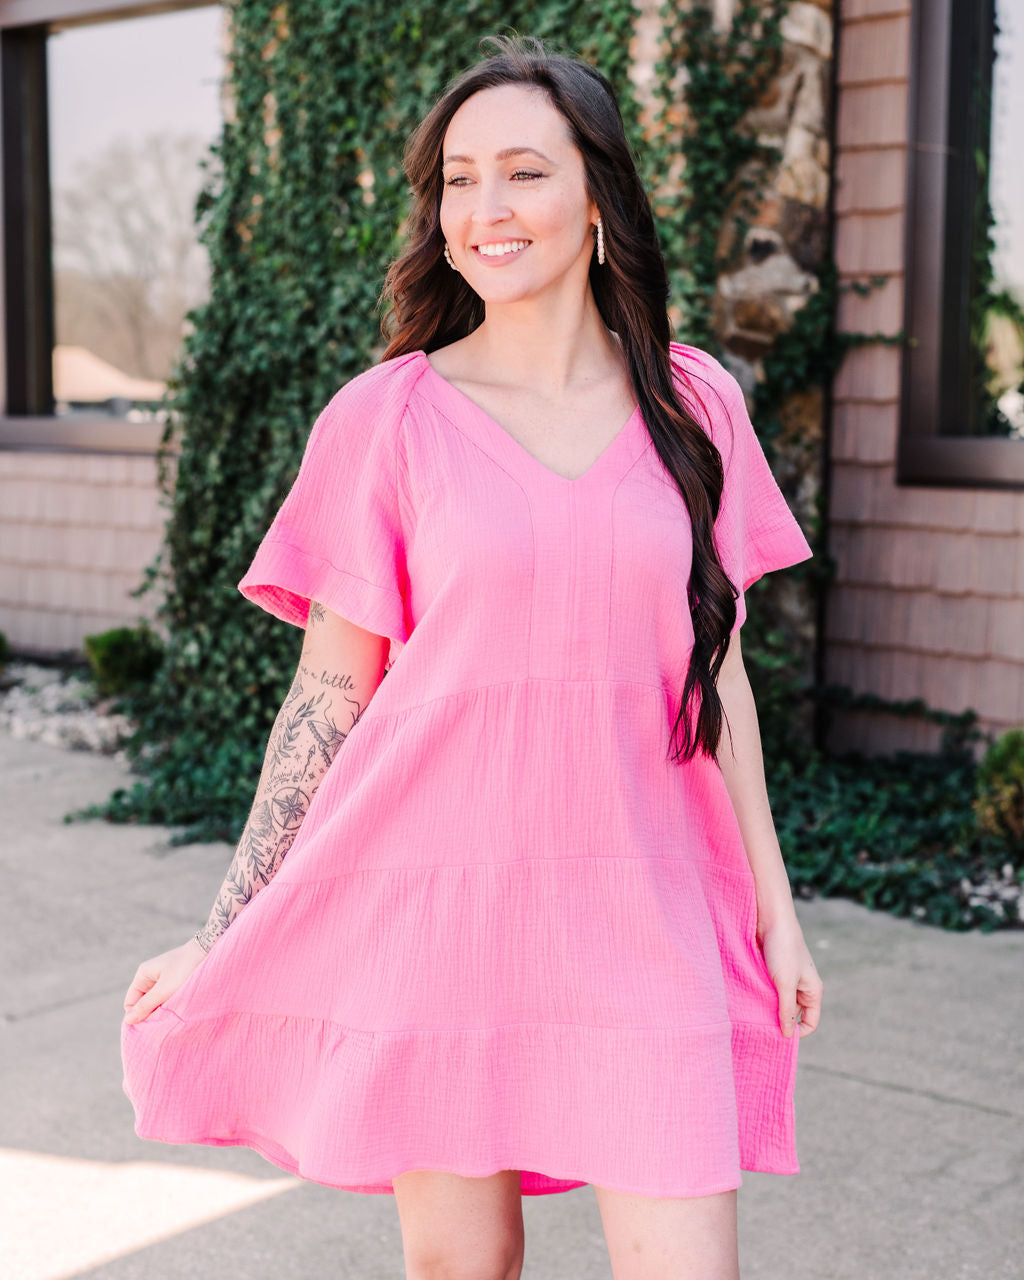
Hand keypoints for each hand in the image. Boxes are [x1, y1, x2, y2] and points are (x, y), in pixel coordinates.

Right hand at [123, 936, 207, 1024]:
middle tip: (163, 1022)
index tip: (150, 1025)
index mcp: (143, 975)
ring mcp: (163, 979)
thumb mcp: (164, 990)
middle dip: (151, 1014)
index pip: (130, 1003)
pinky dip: (171, 1004)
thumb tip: (127, 1021)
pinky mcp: (175, 982)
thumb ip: (146, 1006)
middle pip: (143, 1003)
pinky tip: (179, 1008)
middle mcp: (151, 976)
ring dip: (162, 1010)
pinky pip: (167, 998)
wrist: (210, 951)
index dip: (137, 1016)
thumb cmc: (185, 969)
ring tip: (173, 1015)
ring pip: (156, 1002)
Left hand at [757, 914, 823, 1038]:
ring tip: (754, 1012)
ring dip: (769, 1008)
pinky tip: (751, 998)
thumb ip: (787, 1010)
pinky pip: (769, 991)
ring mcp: (787, 979)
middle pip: (794, 1014)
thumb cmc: (783, 950)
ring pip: (779, 1002)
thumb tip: (788, 1035)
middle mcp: (802, 986)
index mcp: (813, 991)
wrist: (771, 920)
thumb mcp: (785, 983)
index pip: (811, 1022)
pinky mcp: (773, 971)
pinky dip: (762, 996)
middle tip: (762, 1027)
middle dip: (780, 1021)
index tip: (778, 1035)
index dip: (798, 1032)